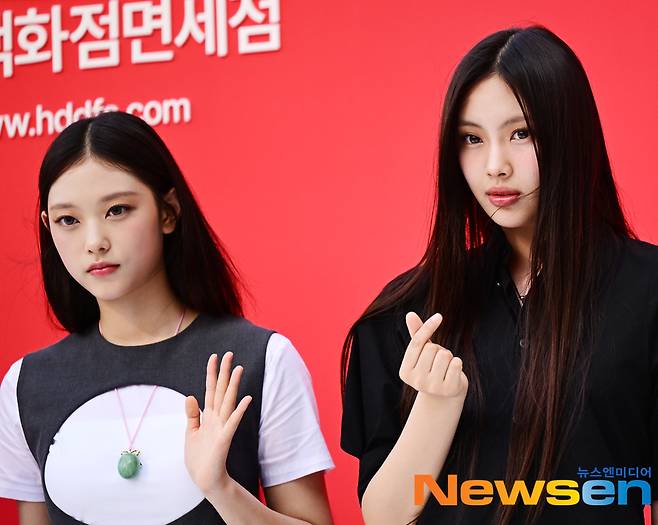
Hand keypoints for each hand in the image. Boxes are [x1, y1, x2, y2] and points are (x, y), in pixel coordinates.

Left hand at [184, 352, 251, 493]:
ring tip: (239, 369)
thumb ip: (192, 414)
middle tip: (230, 354)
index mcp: (208, 416)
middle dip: (225, 372)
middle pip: (222, 390)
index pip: (211, 389)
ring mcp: (222, 427)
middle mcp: (217, 418)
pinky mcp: (224, 438)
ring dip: (234, 385)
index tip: (214, 356)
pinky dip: (239, 410)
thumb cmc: (199, 457)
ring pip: (228, 401)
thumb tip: (191, 395)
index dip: (212, 373)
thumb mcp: (191, 432)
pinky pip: (233, 421)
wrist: (205, 479)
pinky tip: (247, 399)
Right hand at [399, 312, 467, 399]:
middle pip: (432, 348)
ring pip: (444, 355)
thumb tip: (410, 314)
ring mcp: (432, 387)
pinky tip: (453, 372)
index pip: (416, 343)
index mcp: (405, 372)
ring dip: (449, 357)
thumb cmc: (431, 368)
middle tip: (438, 362)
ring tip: (445, 367)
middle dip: (439, 350)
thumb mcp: (422, 353)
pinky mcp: (449, 389)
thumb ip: (417, 334)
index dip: (428, 327)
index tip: (439, 316)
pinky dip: (458, 363)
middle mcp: (416, 381)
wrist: (445, 395)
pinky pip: (456, 364)